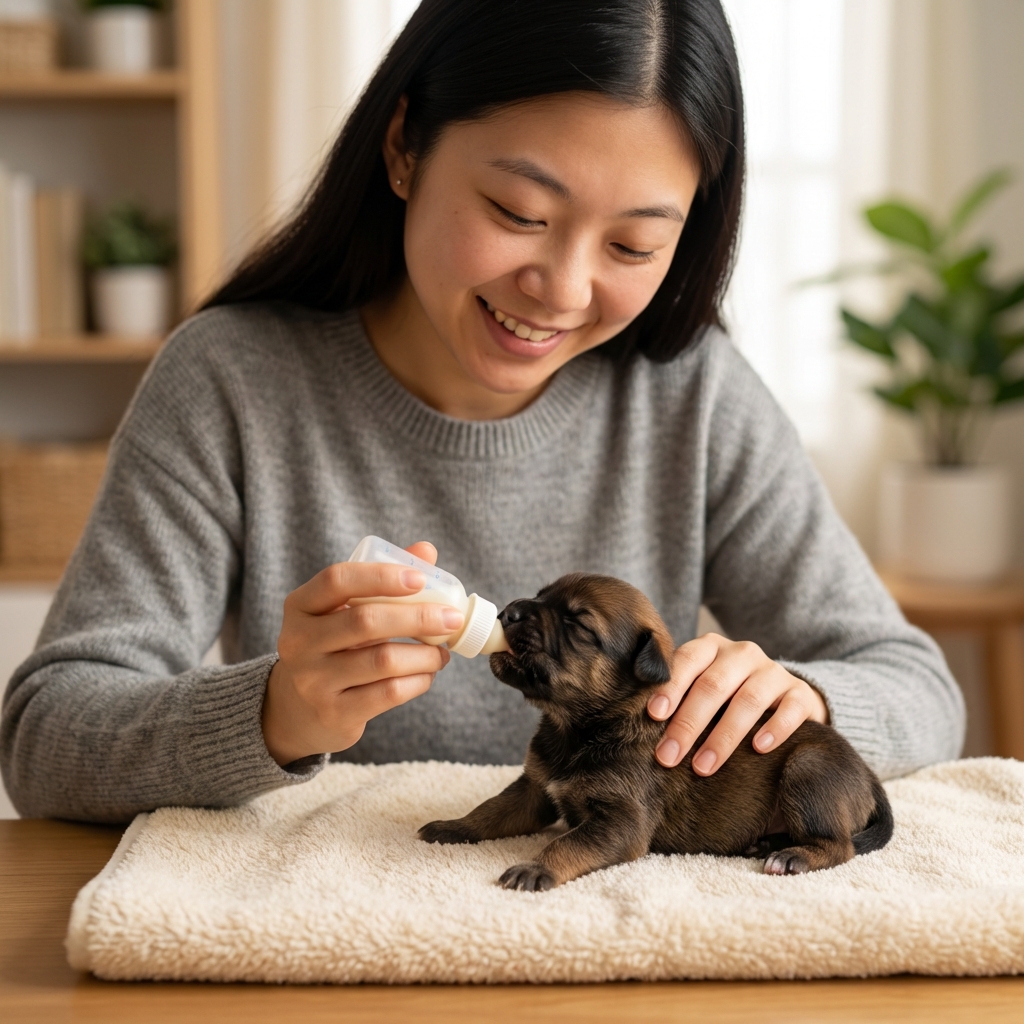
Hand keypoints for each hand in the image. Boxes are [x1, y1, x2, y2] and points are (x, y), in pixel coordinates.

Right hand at [262, 542, 463, 765]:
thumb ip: (381, 579)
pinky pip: (389, 693)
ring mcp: (313, 681)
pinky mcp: (334, 713)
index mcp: (300, 606)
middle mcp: (298, 642)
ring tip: (441, 651)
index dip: (381, 576)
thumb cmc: (333, 647)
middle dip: (418, 617)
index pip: (336, 580)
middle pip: (365, 621)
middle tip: (452, 618)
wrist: (299, 710)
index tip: (420, 579)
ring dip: (424, 654)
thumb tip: (426, 550)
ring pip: (383, 661)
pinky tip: (427, 674)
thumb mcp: (343, 611)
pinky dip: (418, 681)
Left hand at [645, 633, 827, 774]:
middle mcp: (742, 653)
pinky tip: (758, 749)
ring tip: (704, 766)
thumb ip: (677, 696)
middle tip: (668, 756)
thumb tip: (636, 726)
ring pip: (748, 700)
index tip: (653, 716)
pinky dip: (774, 729)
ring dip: (723, 736)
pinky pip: (790, 709)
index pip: (687, 661)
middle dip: (688, 723)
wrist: (783, 697)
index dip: (670, 687)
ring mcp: (774, 672)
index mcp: (711, 648)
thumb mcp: (701, 688)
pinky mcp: (800, 694)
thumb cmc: (726, 696)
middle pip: (713, 685)